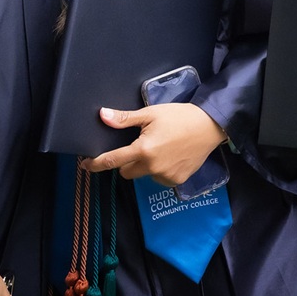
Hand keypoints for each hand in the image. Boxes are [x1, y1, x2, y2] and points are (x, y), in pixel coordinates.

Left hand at [80, 103, 226, 184]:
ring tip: (160, 149)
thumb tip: (103, 116)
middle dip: (127, 162)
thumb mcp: (151, 114)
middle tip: (139, 146)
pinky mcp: (176, 181)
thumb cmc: (180, 116)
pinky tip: (171, 157)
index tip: (86, 165)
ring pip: (144, 175)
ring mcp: (165, 176)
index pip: (112, 161)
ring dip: (145, 166)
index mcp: (143, 150)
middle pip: (127, 171)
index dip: (96, 164)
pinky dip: (160, 170)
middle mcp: (152, 167)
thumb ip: (125, 119)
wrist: (210, 126)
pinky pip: (159, 178)